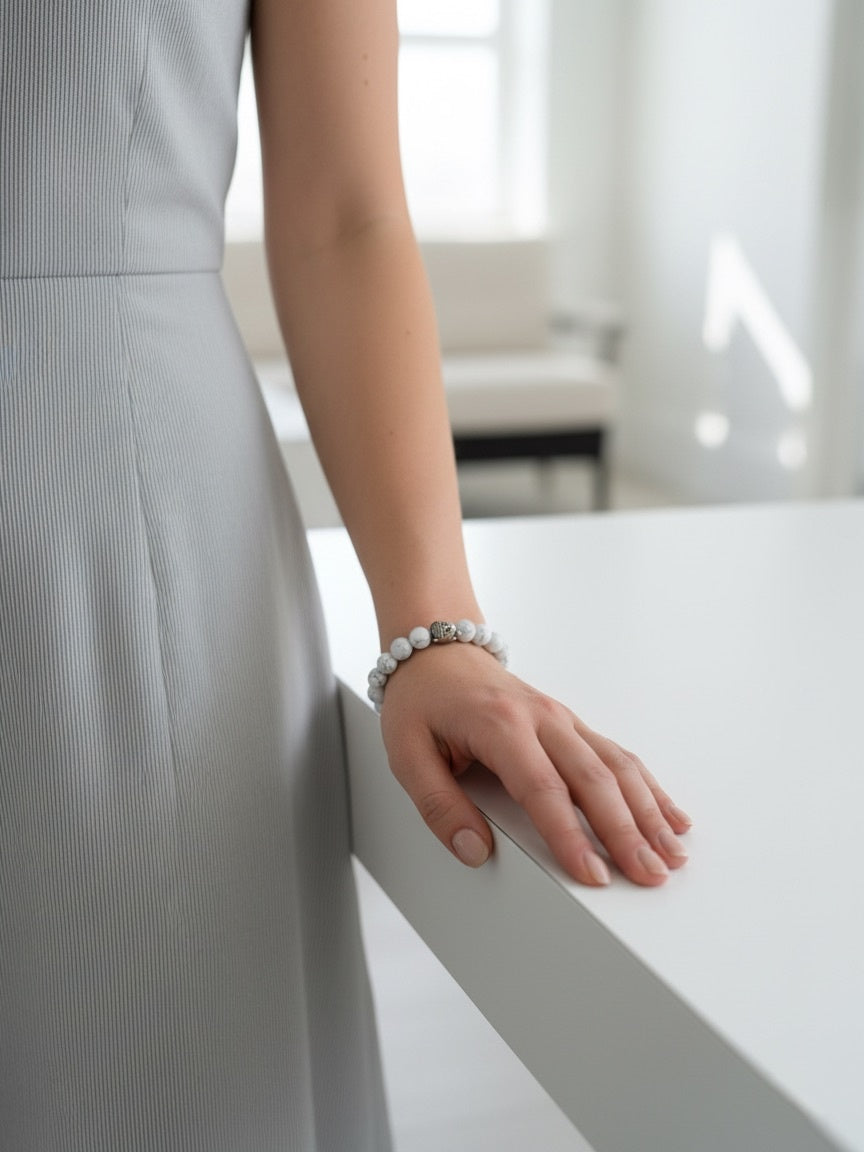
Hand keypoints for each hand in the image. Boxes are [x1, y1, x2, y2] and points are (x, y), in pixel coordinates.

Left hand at [379, 644, 691, 886]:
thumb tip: (473, 850)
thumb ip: (437, 805)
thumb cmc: (422, 700)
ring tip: (670, 854)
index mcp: (500, 725)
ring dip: (648, 812)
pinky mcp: (572, 724)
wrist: (437, 648)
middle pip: (594, 779)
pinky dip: (648, 788)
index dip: (570, 836)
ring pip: (617, 766)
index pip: (543, 789)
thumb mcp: (406, 753)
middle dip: (626, 832)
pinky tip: (670, 817)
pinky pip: (617, 755)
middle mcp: (542, 719)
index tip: (592, 875)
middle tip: (649, 875)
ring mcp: (562, 719)